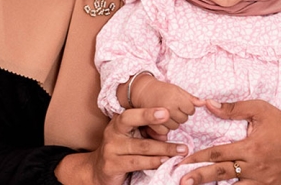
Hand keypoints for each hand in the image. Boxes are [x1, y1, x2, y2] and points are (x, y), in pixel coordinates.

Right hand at [55, 107, 187, 184]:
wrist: (99, 170)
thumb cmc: (122, 150)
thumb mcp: (132, 137)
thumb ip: (146, 131)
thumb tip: (165, 131)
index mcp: (118, 122)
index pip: (132, 113)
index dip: (147, 111)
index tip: (165, 111)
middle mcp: (112, 132)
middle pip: (130, 121)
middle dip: (151, 118)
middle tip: (169, 118)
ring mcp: (111, 149)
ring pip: (141, 146)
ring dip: (163, 148)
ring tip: (180, 150)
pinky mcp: (112, 165)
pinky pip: (136, 163)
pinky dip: (153, 162)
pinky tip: (164, 161)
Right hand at [133, 75, 205, 133]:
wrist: (143, 91)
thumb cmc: (162, 90)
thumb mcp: (177, 89)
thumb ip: (191, 98)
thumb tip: (203, 103)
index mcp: (176, 98)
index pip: (191, 110)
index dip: (187, 107)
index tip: (180, 103)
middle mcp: (169, 108)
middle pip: (184, 119)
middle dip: (181, 114)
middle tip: (172, 108)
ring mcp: (160, 118)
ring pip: (176, 126)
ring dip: (173, 121)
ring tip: (166, 113)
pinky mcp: (153, 125)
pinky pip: (166, 132)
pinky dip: (165, 127)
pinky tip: (161, 119)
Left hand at [179, 100, 280, 184]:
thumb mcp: (259, 110)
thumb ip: (233, 109)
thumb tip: (208, 104)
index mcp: (251, 147)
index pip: (219, 154)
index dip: (199, 157)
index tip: (183, 161)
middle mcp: (255, 167)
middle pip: (222, 174)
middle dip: (200, 178)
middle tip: (181, 181)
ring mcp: (263, 181)